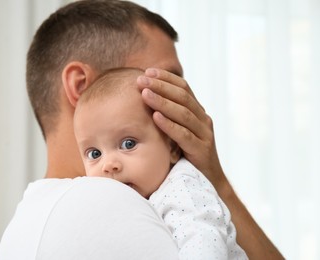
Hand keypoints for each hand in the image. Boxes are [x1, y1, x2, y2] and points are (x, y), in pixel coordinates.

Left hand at [137, 68, 226, 188]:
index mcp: (198, 112)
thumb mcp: (179, 132)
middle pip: (182, 97)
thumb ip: (169, 116)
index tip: (148, 71)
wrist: (208, 181)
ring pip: (183, 113)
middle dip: (161, 86)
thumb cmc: (187, 155)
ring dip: (162, 101)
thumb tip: (145, 99)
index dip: (166, 78)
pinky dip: (169, 125)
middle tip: (142, 79)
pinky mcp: (202, 150)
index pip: (183, 88)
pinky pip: (184, 135)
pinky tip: (155, 117)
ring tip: (145, 93)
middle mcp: (203, 120)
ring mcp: (204, 134)